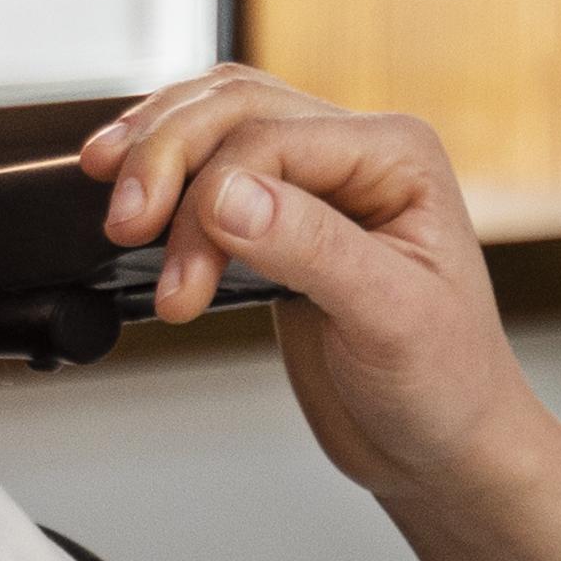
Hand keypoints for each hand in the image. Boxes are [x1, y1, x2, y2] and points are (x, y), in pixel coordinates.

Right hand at [79, 69, 538, 508]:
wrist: (442, 449)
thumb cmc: (445, 386)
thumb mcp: (387, 317)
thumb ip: (309, 248)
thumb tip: (225, 193)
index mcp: (396, 155)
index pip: (273, 139)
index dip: (210, 192)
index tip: (181, 272)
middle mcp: (357, 153)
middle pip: (232, 111)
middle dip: (166, 160)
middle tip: (125, 224)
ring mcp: (316, 183)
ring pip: (213, 126)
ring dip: (155, 159)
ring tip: (116, 214)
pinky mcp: (280, 221)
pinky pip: (210, 171)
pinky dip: (166, 183)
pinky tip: (133, 201)